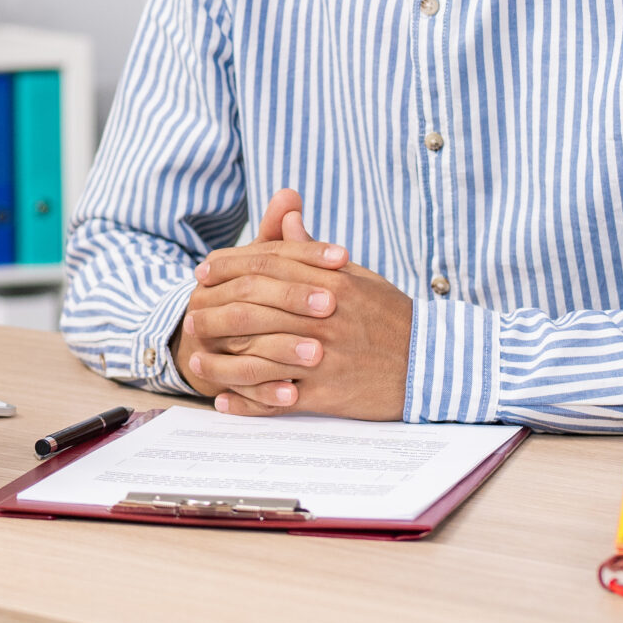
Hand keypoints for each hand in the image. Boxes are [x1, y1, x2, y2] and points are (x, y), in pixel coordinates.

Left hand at [169, 188, 413, 419]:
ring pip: (259, 355)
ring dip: (221, 360)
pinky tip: (224, 401)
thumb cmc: (391, 318)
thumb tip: (287, 220)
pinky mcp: (329, 393)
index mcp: (330, 281)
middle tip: (189, 317)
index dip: (229, 266)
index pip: (267, 266)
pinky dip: (248, 401)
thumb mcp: (358, 277)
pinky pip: (278, 398)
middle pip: (254, 307)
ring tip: (195, 361)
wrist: (432, 364)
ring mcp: (325, 356)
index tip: (203, 271)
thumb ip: (315, 252)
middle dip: (215, 310)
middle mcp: (324, 315)